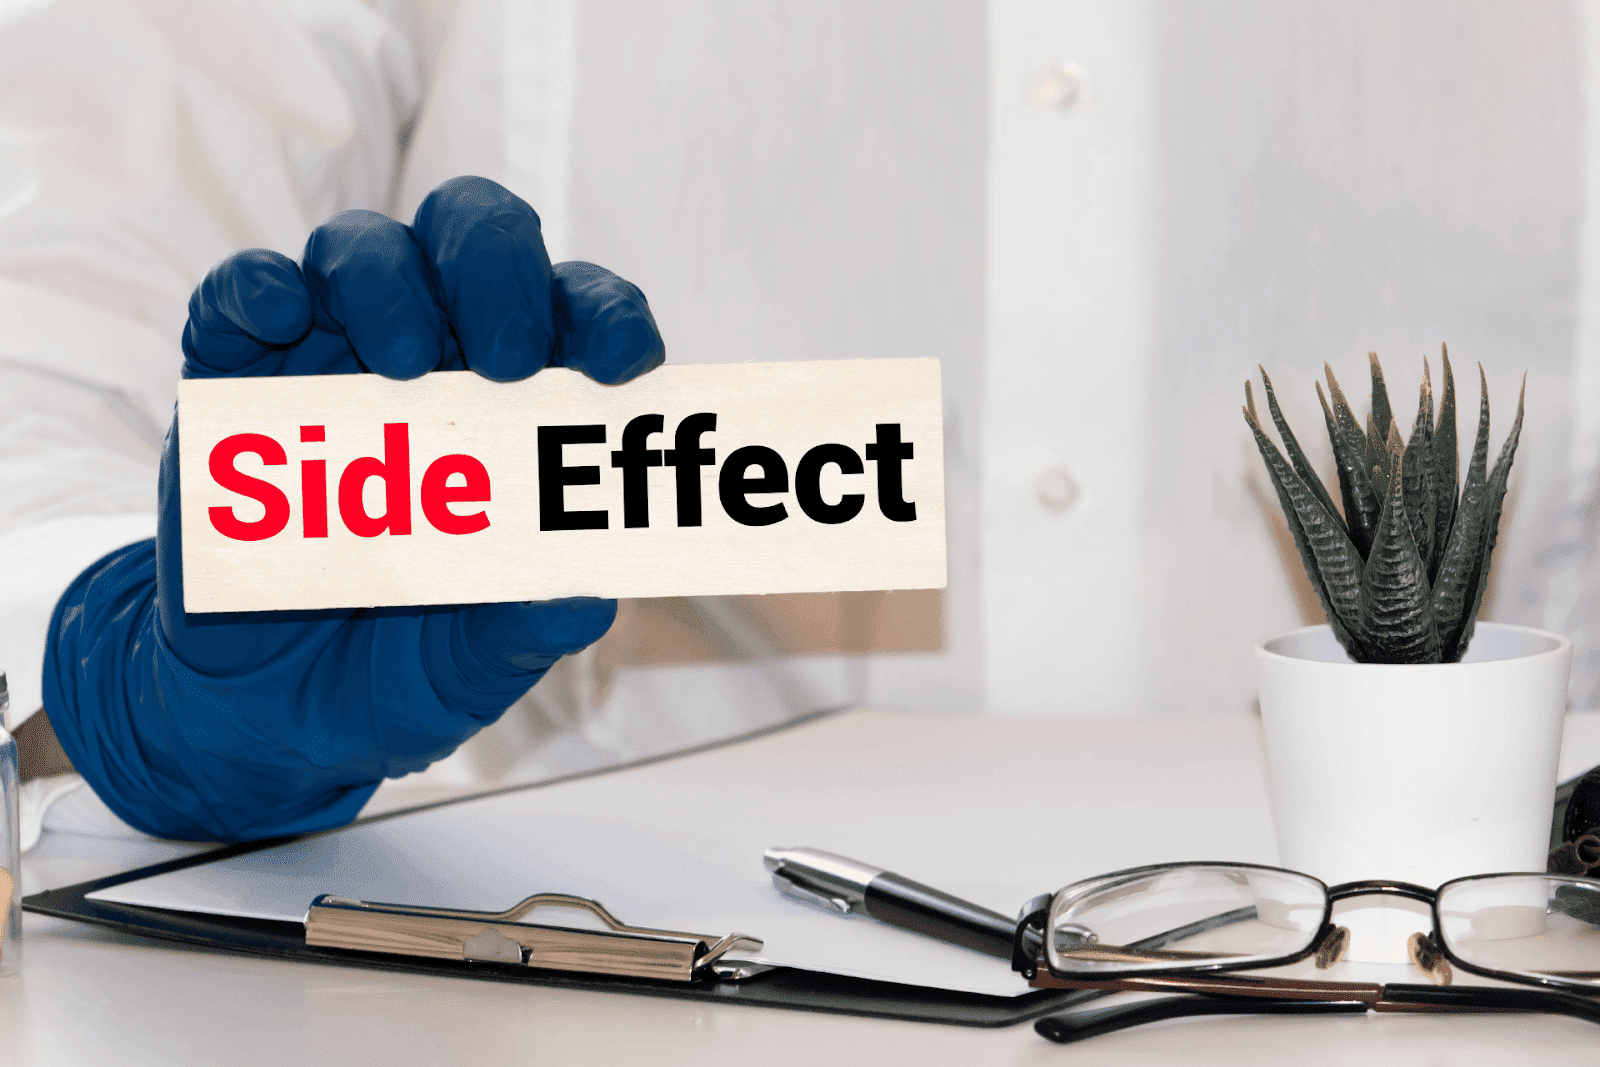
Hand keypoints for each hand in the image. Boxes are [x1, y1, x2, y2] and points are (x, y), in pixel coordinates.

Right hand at [42, 177, 663, 840]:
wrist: (262, 716)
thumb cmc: (397, 667)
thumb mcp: (473, 667)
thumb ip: (524, 632)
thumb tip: (586, 598)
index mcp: (523, 404)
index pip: (582, 317)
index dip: (610, 318)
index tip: (618, 366)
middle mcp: (437, 356)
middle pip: (478, 240)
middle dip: (503, 274)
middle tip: (509, 358)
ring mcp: (330, 358)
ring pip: (363, 250)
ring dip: (390, 282)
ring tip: (404, 362)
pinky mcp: (233, 380)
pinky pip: (238, 298)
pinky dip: (258, 290)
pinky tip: (279, 315)